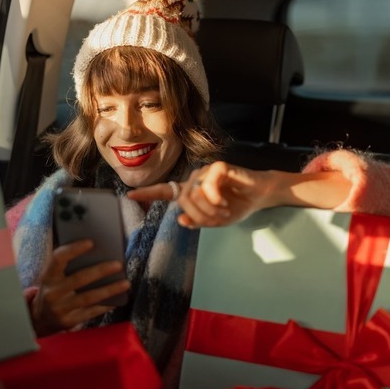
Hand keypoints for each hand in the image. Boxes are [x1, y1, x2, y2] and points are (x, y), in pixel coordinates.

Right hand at [31, 239, 130, 334]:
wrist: (40, 318)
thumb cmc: (53, 289)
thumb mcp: (53, 277)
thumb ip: (68, 265)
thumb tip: (98, 252)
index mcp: (48, 276)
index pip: (58, 259)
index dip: (74, 249)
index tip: (91, 242)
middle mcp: (52, 292)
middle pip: (79, 279)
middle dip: (101, 270)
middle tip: (119, 264)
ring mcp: (60, 309)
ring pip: (88, 297)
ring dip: (109, 290)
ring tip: (126, 283)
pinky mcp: (69, 321)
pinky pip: (91, 312)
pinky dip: (106, 305)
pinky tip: (118, 299)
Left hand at [128, 161, 272, 227]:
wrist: (260, 195)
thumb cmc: (238, 206)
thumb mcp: (217, 220)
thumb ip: (199, 222)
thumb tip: (181, 221)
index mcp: (192, 192)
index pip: (166, 191)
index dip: (148, 194)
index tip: (129, 196)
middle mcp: (195, 180)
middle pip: (183, 200)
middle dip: (199, 215)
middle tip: (218, 219)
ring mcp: (205, 172)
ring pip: (194, 194)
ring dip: (209, 209)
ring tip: (224, 211)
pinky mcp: (218, 167)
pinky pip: (207, 185)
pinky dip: (214, 197)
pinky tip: (224, 202)